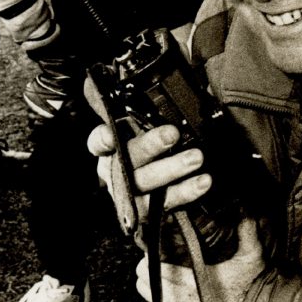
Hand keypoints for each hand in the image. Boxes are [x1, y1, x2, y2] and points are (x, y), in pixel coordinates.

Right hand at [88, 122, 211, 217]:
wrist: (154, 189)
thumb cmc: (148, 150)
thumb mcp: (142, 128)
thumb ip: (141, 112)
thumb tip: (136, 89)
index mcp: (109, 150)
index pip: (98, 142)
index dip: (102, 139)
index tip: (111, 135)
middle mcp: (114, 172)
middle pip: (126, 160)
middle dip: (149, 146)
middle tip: (172, 134)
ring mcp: (129, 195)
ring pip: (146, 183)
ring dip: (172, 168)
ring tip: (196, 157)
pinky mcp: (148, 212)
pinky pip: (167, 202)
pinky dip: (186, 191)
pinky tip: (203, 181)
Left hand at [134, 217, 265, 301]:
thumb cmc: (251, 288)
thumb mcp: (252, 256)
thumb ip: (247, 231)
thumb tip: (245, 208)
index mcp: (188, 285)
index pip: (151, 267)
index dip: (154, 253)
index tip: (163, 245)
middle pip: (143, 278)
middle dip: (152, 266)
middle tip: (165, 256)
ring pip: (146, 292)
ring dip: (154, 280)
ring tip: (168, 269)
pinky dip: (160, 294)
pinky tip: (174, 286)